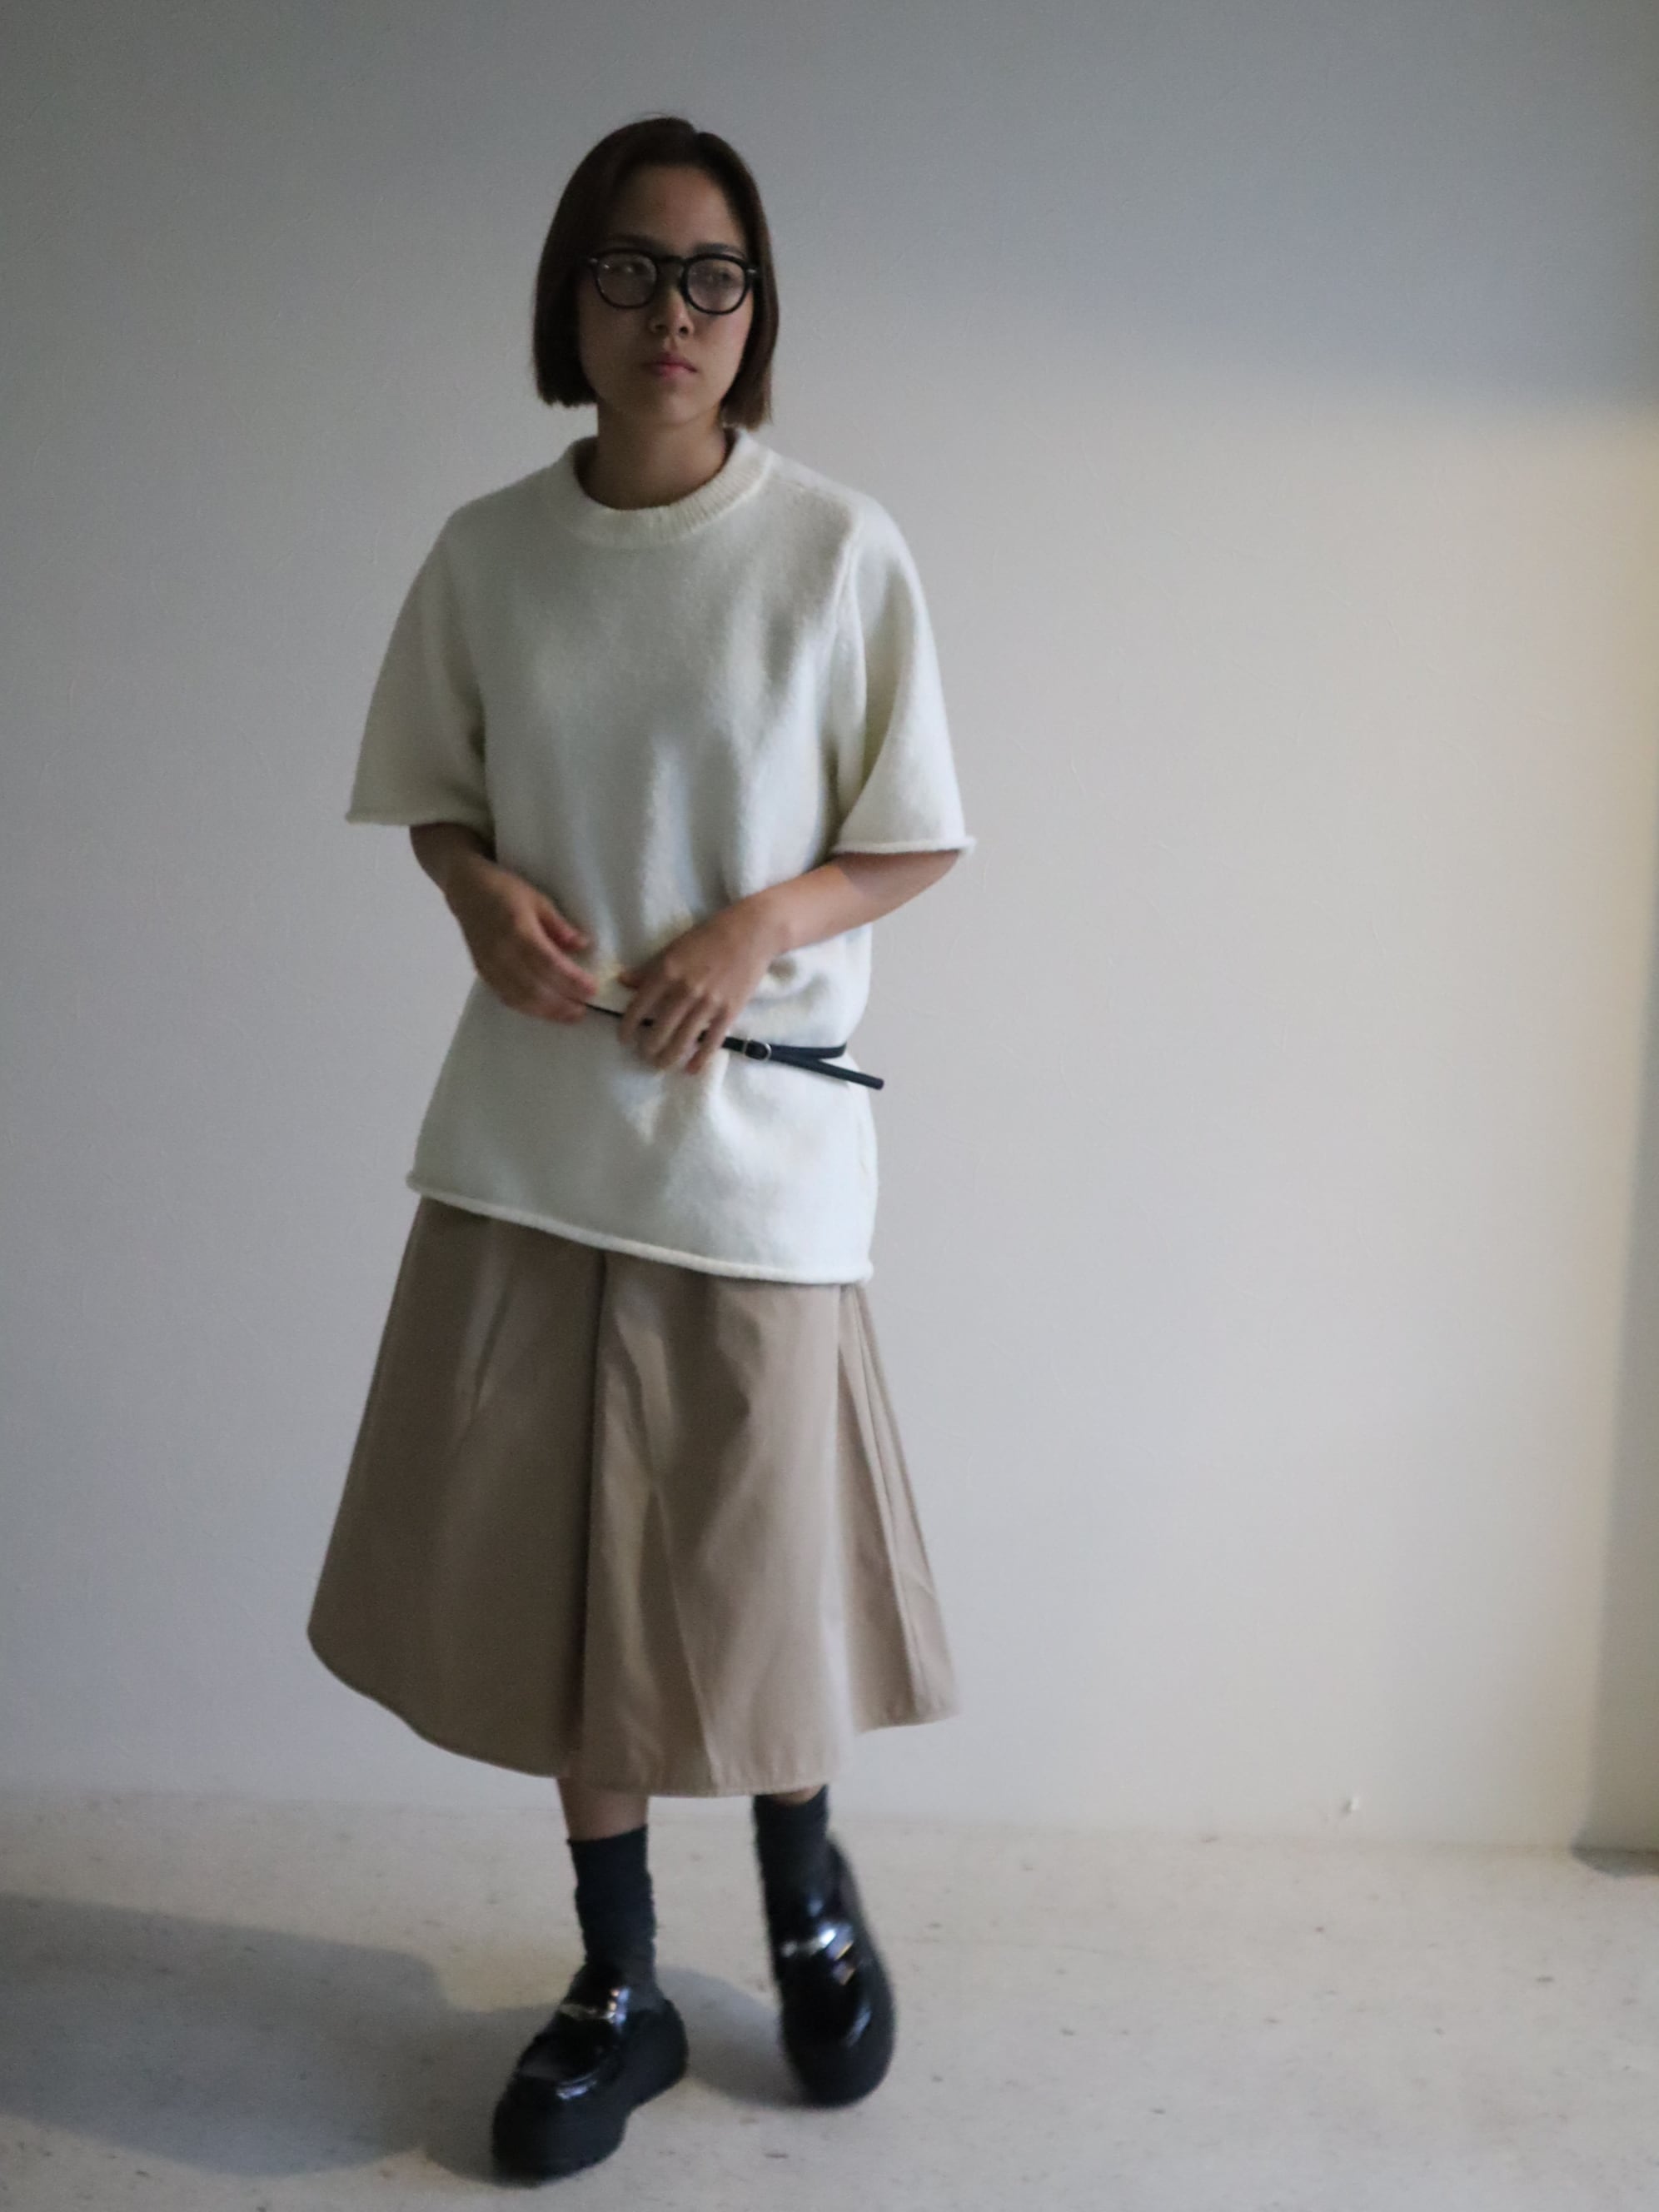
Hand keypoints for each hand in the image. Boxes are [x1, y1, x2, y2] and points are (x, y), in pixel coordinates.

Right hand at [446, 857, 595, 1022]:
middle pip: (535, 987)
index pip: (548, 963)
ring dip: (547, 1011)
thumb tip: (583, 945)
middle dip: (562, 1003)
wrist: (467, 891)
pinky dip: (528, 1008)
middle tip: (584, 1009)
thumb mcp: (538, 900)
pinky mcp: (483, 973)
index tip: (592, 989)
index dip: (571, 980)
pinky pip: (506, 997)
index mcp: (518, 930)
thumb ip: (559, 926)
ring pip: (520, 998)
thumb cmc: (505, 891)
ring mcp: (489, 965)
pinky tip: (545, 1011)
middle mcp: (501, 952)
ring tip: (570, 1015)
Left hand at [616, 899, 778, 1073]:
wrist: (752, 932)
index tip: (624, 1038)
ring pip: (683, 1040)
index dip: (627, 1027)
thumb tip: (623, 981)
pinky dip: (699, 1059)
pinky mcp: (729, 1011)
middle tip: (644, 1055)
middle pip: (659, 1030)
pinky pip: (711, 1041)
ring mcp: (708, 1003)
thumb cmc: (710, 935)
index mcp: (667, 971)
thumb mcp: (674, 947)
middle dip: (647, 1048)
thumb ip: (649, 968)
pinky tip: (690, 1069)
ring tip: (660, 1064)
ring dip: (668, 1057)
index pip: (639, 1007)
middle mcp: (684, 990)